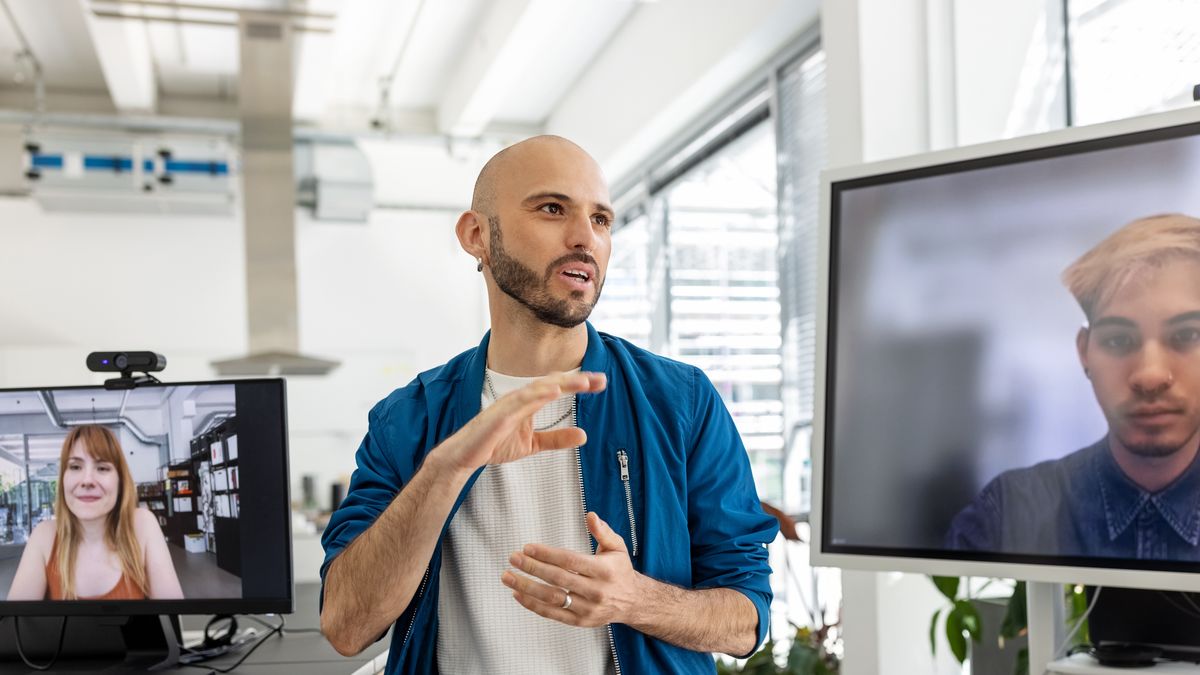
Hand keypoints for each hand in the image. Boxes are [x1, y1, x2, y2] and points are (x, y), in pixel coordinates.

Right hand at [438, 371, 605, 473]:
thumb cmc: (495, 443)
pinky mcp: (500, 414)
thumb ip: (557, 439)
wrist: (466, 456)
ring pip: (540, 388)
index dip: (580, 384)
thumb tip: (583, 435)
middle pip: (553, 383)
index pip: (558, 387)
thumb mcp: (533, 443)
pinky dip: (538, 393)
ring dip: (563, 383)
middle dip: (577, 380)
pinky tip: (554, 390)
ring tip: (583, 381)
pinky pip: (521, 401)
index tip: (601, 383)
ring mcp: (510, 404)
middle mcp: (521, 397)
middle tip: (600, 379)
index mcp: (529, 401)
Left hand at [501, 512, 642, 626]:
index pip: (570, 561)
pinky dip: (532, 605)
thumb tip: (590, 515)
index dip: (547, 554)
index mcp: (604, 571)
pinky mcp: (580, 621)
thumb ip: (603, 531)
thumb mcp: (617, 547)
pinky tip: (518, 594)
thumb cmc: (619, 570)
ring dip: (526, 587)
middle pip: (557, 579)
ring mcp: (587, 609)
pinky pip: (552, 614)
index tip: (527, 547)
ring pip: (552, 598)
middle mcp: (596, 591)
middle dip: (532, 568)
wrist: (633, 602)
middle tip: (513, 558)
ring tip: (508, 577)